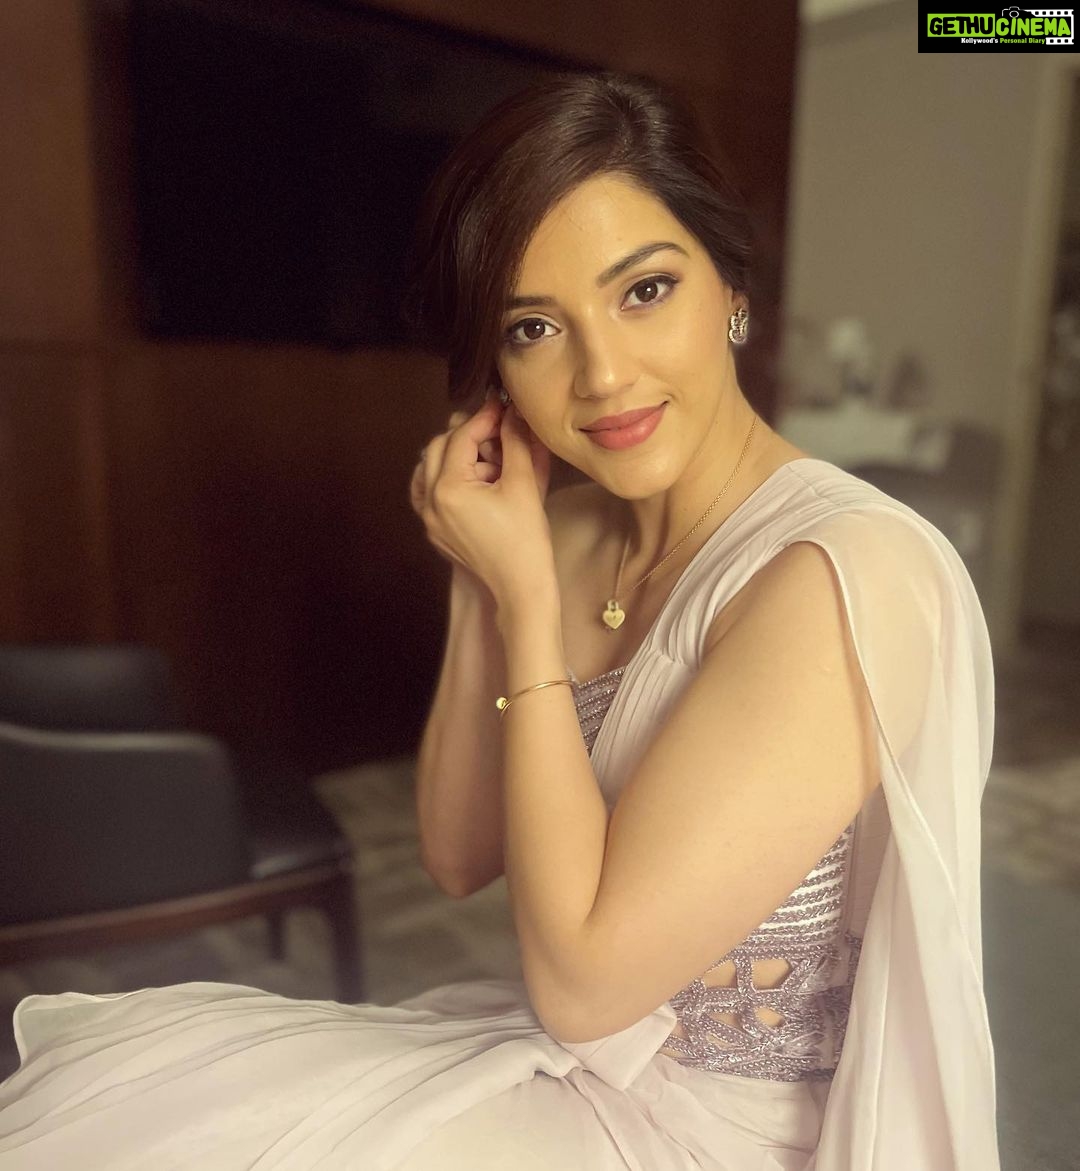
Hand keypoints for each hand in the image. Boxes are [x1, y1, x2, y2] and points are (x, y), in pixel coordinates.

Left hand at [410, 390, 553, 604]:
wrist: (521, 586)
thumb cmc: (526, 537)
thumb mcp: (523, 484)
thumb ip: (515, 441)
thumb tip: (512, 410)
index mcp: (448, 488)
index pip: (461, 438)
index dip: (484, 417)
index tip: (502, 404)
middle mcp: (430, 502)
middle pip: (437, 448)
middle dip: (467, 434)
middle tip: (497, 430)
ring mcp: (428, 519)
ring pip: (428, 469)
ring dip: (453, 455)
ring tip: (487, 459)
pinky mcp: (435, 532)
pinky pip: (428, 493)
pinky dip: (445, 478)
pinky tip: (470, 479)